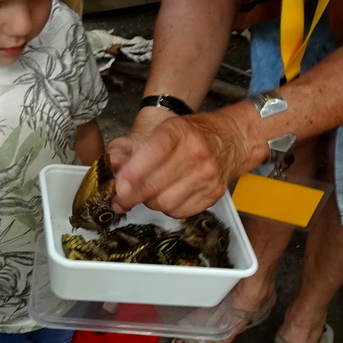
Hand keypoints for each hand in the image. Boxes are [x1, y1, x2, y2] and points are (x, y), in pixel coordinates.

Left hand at [109, 108, 248, 217]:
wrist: (231, 139)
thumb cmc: (191, 135)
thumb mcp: (161, 130)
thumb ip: (131, 149)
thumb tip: (111, 167)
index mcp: (179, 132)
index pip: (153, 154)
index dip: (132, 175)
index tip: (118, 187)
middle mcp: (196, 153)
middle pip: (156, 186)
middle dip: (132, 196)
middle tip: (120, 199)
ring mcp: (207, 175)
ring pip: (165, 203)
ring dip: (150, 202)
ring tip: (148, 193)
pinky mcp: (213, 193)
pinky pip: (180, 211)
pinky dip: (167, 208)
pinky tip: (165, 196)